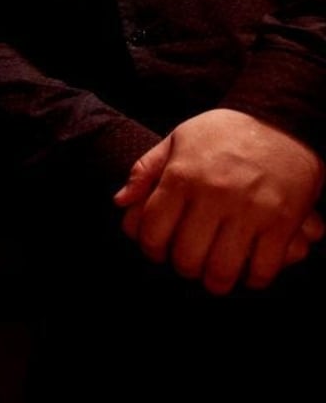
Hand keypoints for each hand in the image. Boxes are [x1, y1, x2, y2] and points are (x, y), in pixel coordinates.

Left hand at [114, 109, 324, 294]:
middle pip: (186, 256)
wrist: (280, 121)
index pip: (153, 230)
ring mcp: (249, 210)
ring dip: (215, 281)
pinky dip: (253, 279)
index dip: (151, 249)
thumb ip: (144, 170)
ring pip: (222, 269)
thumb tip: (120, 202)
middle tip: (188, 263)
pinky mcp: (283, 221)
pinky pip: (263, 268)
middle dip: (183, 267)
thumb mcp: (177, 140)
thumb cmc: (222, 132)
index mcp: (182, 175)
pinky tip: (247, 272)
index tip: (158, 250)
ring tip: (214, 275)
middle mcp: (213, 194)